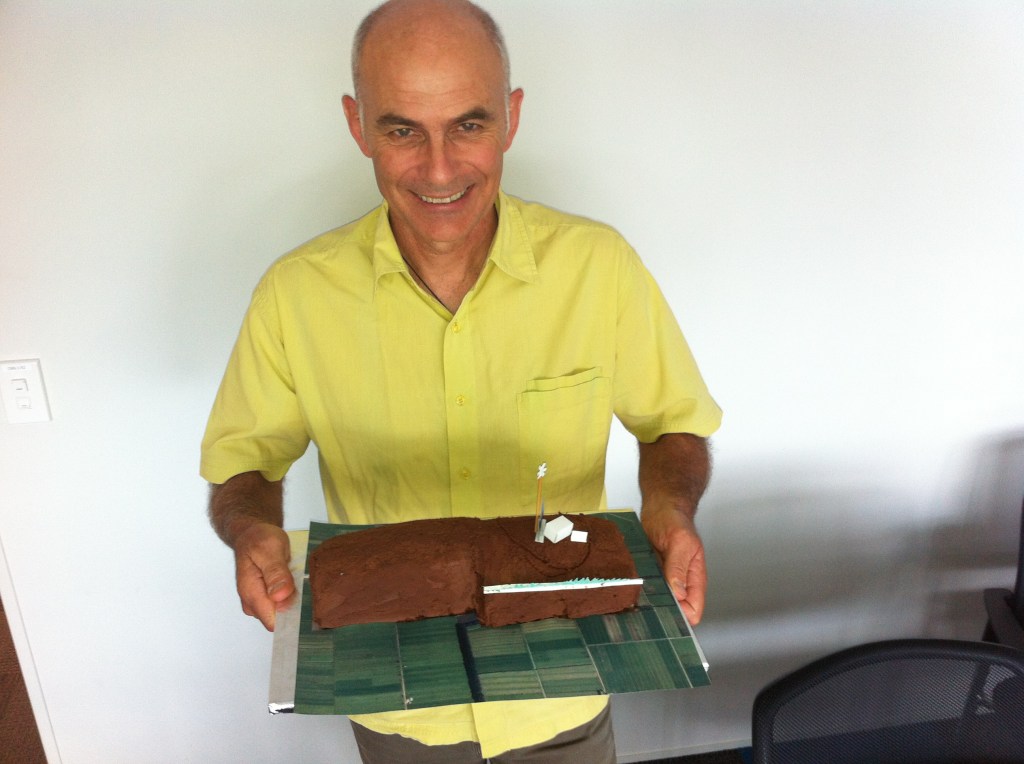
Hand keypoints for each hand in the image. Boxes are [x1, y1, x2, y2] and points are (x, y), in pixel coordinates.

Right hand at [231, 522, 294, 630]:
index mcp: (252, 593)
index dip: (291, 616)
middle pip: (280, 619)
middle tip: (303, 582)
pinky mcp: (265, 599)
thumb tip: (280, 597)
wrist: (251, 534)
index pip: (273, 621)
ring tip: (299, 579)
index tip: (307, 603)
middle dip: (295, 606)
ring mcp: (258, 602)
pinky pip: (282, 605)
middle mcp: (252, 603)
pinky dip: (291, 595)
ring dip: (294, 600)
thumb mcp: (271, 549)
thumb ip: (276, 573)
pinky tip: (296, 582)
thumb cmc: (259, 540)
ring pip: (283, 612)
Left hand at [641, 508, 706, 624]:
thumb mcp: (680, 542)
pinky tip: (629, 589)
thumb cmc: (675, 520)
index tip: (666, 615)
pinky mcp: (651, 572)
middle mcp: (681, 580)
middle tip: (647, 610)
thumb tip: (680, 594)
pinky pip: (646, 587)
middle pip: (676, 609)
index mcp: (694, 576)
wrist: (660, 507)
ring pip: (660, 600)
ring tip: (635, 601)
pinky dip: (639, 589)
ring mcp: (665, 577)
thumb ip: (679, 568)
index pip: (694, 608)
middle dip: (663, 612)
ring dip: (649, 601)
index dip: (683, 616)